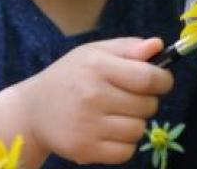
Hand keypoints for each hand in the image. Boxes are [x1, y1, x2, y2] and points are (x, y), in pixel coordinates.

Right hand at [12, 37, 172, 164]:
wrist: (32, 110)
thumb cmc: (70, 76)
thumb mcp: (94, 53)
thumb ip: (128, 47)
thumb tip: (158, 45)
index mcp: (97, 66)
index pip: (149, 77)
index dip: (163, 80)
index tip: (159, 82)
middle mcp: (92, 95)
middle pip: (148, 106)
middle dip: (145, 102)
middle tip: (126, 98)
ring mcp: (88, 125)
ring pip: (139, 130)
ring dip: (134, 123)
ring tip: (115, 115)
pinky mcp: (85, 149)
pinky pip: (126, 152)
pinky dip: (123, 144)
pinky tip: (108, 132)